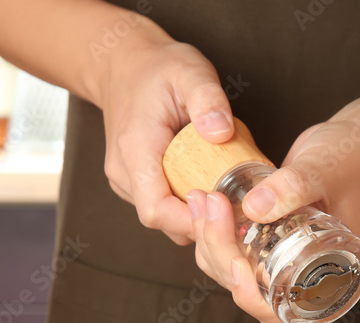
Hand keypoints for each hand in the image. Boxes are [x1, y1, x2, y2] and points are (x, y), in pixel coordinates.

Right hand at [98, 27, 233, 244]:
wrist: (124, 64)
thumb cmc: (159, 68)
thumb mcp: (190, 71)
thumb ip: (208, 98)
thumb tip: (222, 131)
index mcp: (135, 150)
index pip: (156, 210)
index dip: (191, 221)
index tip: (225, 209)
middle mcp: (123, 172)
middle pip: (162, 220)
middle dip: (200, 222)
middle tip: (236, 206)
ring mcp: (125, 180)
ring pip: (162, 218)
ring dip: (193, 215)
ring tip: (225, 197)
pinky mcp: (133, 182)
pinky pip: (160, 206)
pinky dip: (185, 205)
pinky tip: (207, 188)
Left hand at [184, 99, 359, 322]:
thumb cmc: (356, 157)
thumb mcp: (325, 171)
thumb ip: (292, 187)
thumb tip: (252, 208)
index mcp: (325, 273)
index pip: (281, 308)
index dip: (251, 297)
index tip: (236, 264)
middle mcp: (300, 270)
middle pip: (246, 288)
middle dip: (219, 253)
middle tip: (209, 207)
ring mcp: (280, 252)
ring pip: (232, 267)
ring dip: (209, 240)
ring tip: (200, 200)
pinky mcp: (266, 231)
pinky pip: (232, 244)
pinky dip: (213, 228)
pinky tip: (204, 200)